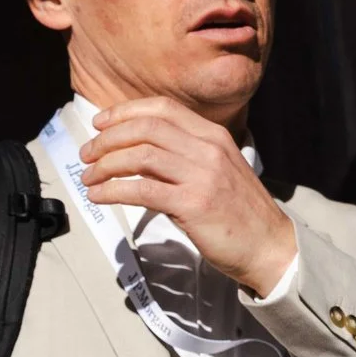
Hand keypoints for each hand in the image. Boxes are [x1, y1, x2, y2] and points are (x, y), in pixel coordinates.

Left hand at [81, 97, 297, 294]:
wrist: (268, 247)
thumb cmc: (238, 215)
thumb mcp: (216, 172)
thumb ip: (183, 158)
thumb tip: (139, 155)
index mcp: (214, 135)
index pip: (162, 109)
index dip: (126, 112)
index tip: (100, 123)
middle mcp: (208, 149)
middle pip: (146, 128)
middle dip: (108, 139)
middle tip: (86, 154)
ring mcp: (202, 175)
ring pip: (141, 156)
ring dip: (106, 165)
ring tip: (89, 178)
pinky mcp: (193, 205)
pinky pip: (142, 190)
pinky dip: (113, 191)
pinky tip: (99, 196)